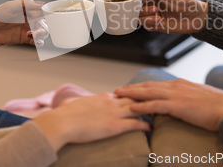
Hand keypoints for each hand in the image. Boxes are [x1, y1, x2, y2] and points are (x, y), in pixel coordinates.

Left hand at [0, 0, 48, 45]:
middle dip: (44, 25)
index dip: (45, 13)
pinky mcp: (26, 38)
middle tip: (37, 27)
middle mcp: (30, 18)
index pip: (42, 10)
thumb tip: (40, 4)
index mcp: (28, 9)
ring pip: (43, 31)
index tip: (43, 16)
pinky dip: (39, 42)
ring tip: (34, 35)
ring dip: (42, 33)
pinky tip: (35, 41)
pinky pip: (37, 41)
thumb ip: (25, 3)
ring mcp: (28, 28)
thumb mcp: (10, 6)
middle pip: (45, 21)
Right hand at [33, 93, 149, 150]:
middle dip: (147, 99)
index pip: (123, 95)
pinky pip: (134, 124)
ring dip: (150, 110)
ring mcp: (113, 113)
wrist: (62, 122)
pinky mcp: (114, 126)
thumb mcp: (75, 104)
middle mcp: (111, 102)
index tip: (143, 97)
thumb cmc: (64, 115)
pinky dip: (145, 125)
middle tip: (158, 101)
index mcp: (103, 97)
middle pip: (134, 98)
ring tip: (160, 112)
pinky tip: (152, 128)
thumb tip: (72, 104)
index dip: (134, 97)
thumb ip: (79, 103)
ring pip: (138, 108)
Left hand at [115, 79, 222, 130]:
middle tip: (117, 90)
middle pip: (148, 86)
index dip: (142, 87)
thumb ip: (188, 99)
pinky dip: (142, 106)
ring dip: (131, 94)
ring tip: (118, 96)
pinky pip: (155, 105)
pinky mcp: (178, 105)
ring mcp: (176, 95)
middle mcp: (176, 86)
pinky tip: (132, 108)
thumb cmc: (218, 107)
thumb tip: (181, 105)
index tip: (130, 89)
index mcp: (180, 84)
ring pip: (148, 93)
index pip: (156, 84)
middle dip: (131, 88)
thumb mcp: (199, 99)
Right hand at [136, 0, 208, 33]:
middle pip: (138, 8)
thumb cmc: (186, 2)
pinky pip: (148, 26)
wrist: (197, 17)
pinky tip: (162, 23)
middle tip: (155, 9)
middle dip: (144, 10)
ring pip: (140, 18)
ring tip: (159, 18)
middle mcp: (152, 4)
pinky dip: (153, 25)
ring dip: (148, 18)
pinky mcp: (157, 25)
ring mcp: (154, 15)